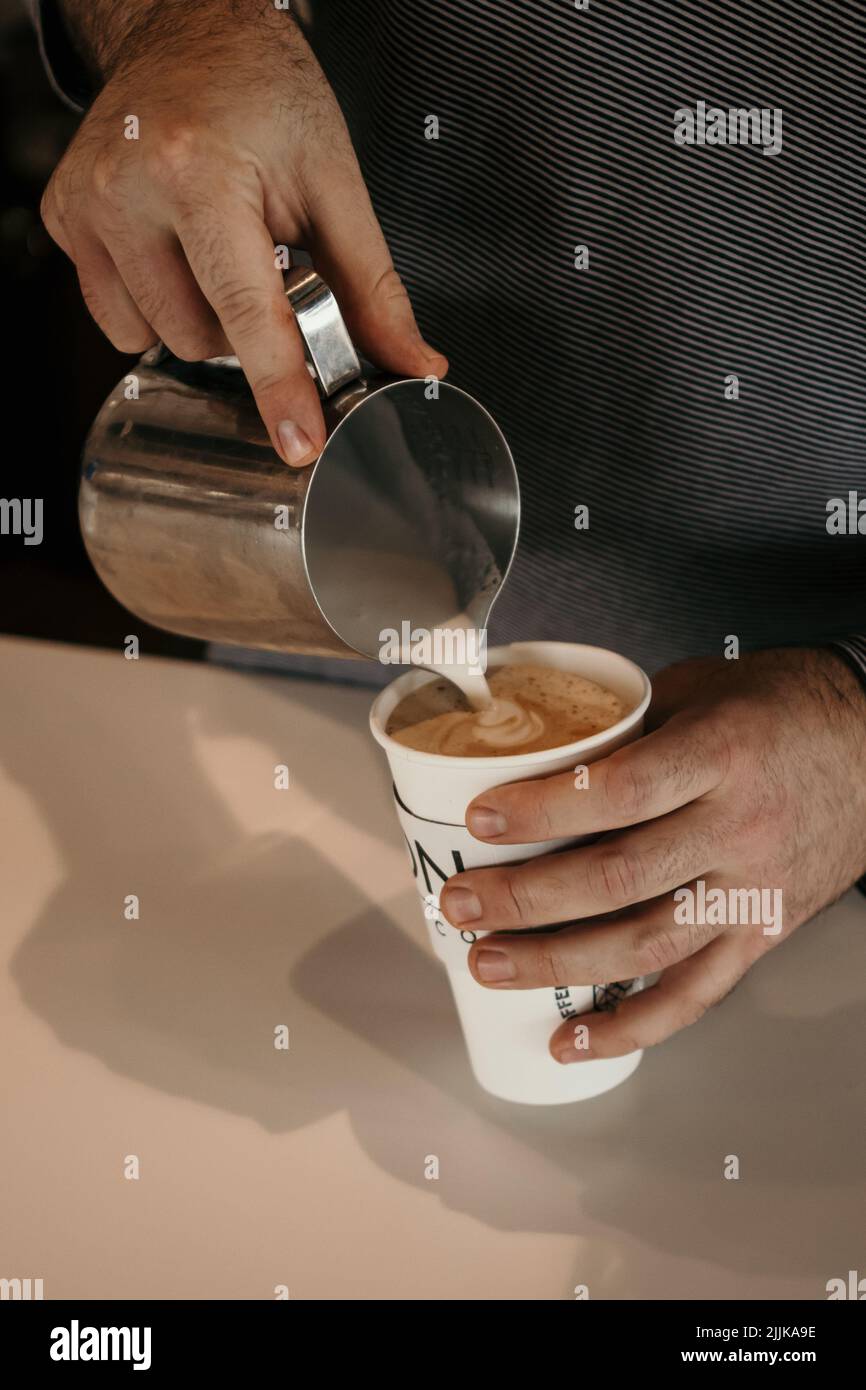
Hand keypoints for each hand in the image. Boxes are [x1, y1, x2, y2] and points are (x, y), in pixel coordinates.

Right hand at [41, 4, 446, 464]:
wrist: (189, 29)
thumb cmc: (263, 93)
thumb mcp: (334, 180)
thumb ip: (372, 285)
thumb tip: (411, 361)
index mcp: (200, 173)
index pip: (246, 312)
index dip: (279, 386)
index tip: (299, 442)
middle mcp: (128, 189)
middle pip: (201, 339)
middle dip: (245, 324)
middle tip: (264, 262)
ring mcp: (85, 205)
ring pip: (155, 338)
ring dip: (201, 318)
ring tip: (217, 248)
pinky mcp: (62, 216)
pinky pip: (115, 317)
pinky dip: (156, 304)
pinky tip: (174, 251)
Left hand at [439, 648, 865, 1062]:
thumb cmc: (779, 708)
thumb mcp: (699, 688)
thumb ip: (624, 727)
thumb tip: (531, 755)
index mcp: (720, 755)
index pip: (619, 791)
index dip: (543, 811)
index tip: (481, 819)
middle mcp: (738, 829)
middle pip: (619, 878)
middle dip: (527, 898)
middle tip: (460, 904)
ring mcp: (752, 891)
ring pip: (645, 945)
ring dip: (558, 964)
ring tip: (488, 963)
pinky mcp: (763, 934)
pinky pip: (694, 995)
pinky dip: (630, 1026)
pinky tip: (571, 1038)